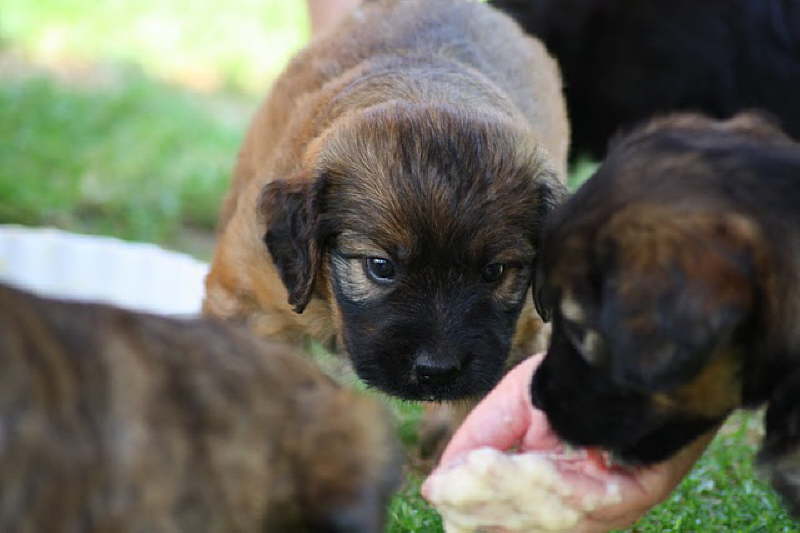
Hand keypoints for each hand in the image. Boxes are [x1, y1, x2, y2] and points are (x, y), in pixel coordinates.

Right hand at [423, 354, 716, 532]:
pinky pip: (590, 499)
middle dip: (483, 505)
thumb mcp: (516, 408)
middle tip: (448, 488)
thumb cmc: (576, 381)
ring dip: (511, 492)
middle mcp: (582, 512)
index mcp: (550, 497)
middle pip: (525, 524)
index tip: (440, 498)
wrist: (632, 356)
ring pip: (553, 516)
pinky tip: (528, 465)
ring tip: (478, 469)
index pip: (506, 523)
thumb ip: (479, 442)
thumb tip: (436, 485)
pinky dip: (554, 486)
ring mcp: (613, 507)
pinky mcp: (639, 492)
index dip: (472, 517)